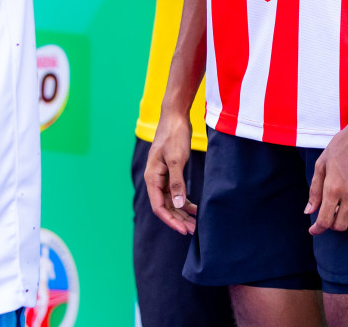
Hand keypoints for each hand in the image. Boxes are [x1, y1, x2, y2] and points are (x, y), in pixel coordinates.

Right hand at [145, 107, 197, 233]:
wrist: (175, 117)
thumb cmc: (174, 135)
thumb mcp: (177, 159)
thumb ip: (177, 182)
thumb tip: (179, 205)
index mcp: (152, 178)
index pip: (159, 206)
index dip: (170, 220)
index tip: (183, 230)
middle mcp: (155, 180)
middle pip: (165, 206)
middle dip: (177, 219)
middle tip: (192, 230)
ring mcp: (163, 177)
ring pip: (171, 201)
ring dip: (181, 213)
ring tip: (194, 224)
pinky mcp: (171, 173)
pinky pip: (176, 193)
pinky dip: (184, 201)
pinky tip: (194, 208)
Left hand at [306, 119, 347, 234]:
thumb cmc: (343, 144)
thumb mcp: (322, 163)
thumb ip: (315, 189)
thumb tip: (309, 211)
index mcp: (333, 187)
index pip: (325, 220)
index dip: (318, 229)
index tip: (314, 230)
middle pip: (340, 225)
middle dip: (332, 224)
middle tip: (331, 213)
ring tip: (344, 209)